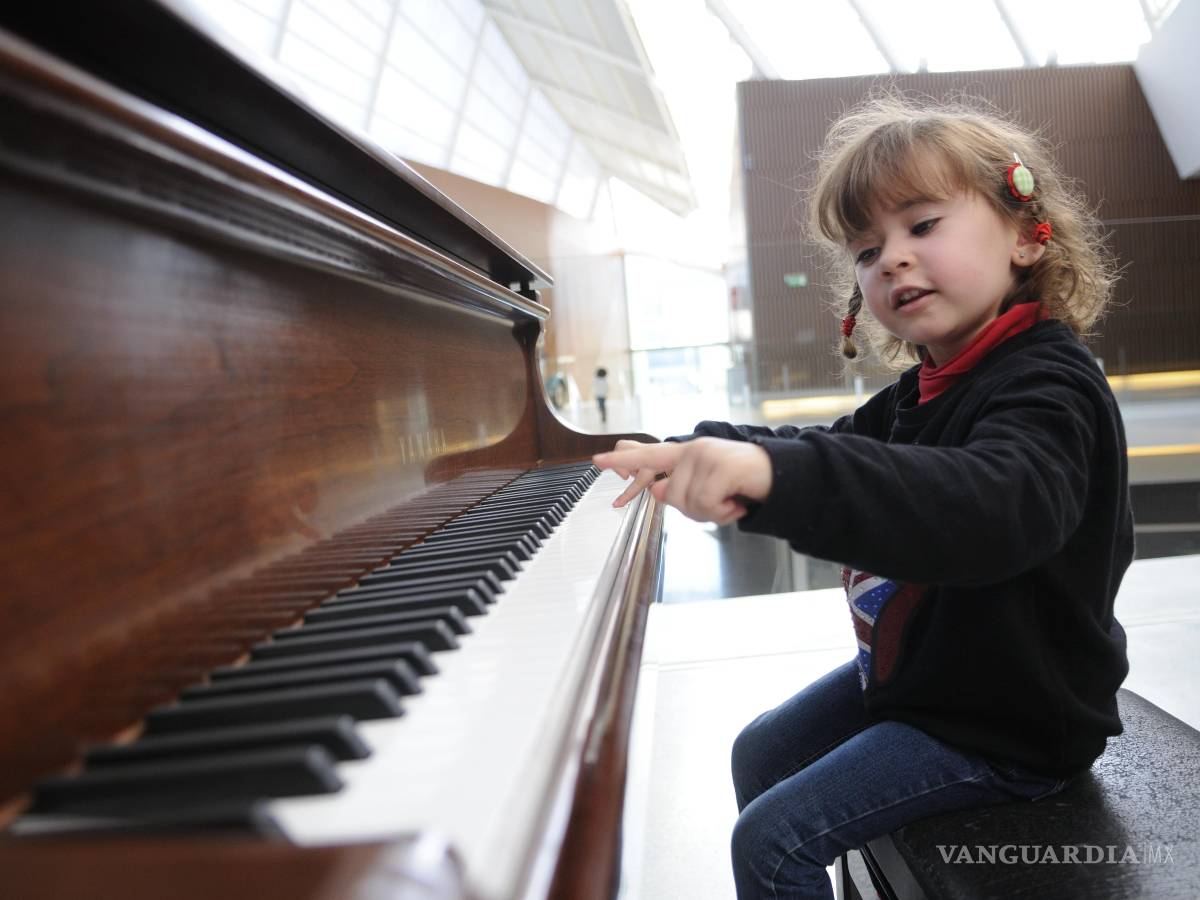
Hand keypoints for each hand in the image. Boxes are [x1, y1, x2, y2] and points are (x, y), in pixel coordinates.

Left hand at [593, 437, 772, 524]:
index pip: (648, 456)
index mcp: (685, 455)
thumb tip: (658, 491)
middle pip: (670, 497)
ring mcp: (707, 455)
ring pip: (688, 503)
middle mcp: (692, 451)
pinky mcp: (723, 466)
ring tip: (730, 501)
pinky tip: (736, 503)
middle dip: (694, 510)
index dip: (621, 460)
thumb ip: (679, 491)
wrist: (778, 476)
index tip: (596, 461)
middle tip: (719, 504)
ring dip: (712, 512)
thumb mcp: (706, 490)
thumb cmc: (739, 485)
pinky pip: (707, 503)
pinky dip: (723, 512)